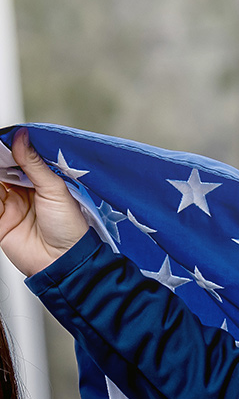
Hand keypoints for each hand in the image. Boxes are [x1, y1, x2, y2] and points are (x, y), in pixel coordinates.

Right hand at [0, 128, 90, 276]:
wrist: (65, 262)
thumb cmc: (71, 228)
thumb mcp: (55, 190)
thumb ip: (34, 163)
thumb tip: (21, 136)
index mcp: (40, 184)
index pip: (18, 160)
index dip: (8, 149)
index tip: (2, 138)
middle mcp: (23, 193)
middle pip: (1, 171)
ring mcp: (10, 207)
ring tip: (1, 177)